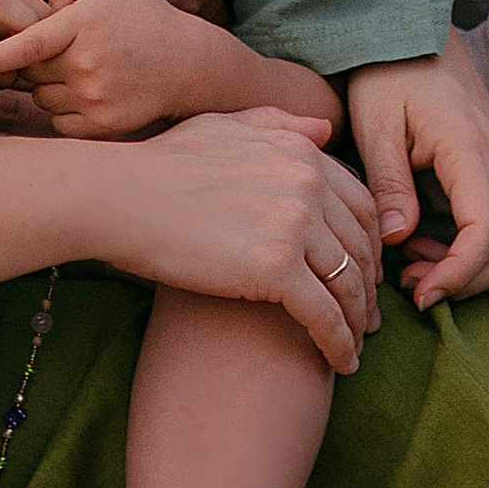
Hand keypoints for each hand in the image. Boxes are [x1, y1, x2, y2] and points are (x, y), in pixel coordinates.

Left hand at [0, 0, 233, 138]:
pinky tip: (92, 90)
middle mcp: (88, 63)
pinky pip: (60, 122)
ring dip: (50, 86)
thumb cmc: (144, 14)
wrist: (189, 63)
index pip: (29, 43)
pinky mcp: (102, 125)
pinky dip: (66, 109)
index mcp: (84, 23)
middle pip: (31, 71)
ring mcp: (95, 97)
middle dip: (33, 63)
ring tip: (84, 68)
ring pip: (43, 98)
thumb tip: (40, 4)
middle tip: (61, 50)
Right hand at [91, 108, 382, 371]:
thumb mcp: (223, 127)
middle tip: (369, 317)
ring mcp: (295, 224)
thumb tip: (324, 130)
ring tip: (355, 346)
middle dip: (370, 285)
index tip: (366, 271)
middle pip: (362, 246)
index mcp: (300, 151)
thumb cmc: (161, 164)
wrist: (118, 198)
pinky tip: (340, 363)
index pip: (361, 204)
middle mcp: (308, 183)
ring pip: (349, 283)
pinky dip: (338, 343)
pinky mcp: (276, 269)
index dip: (371, 242)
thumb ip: (277, 124)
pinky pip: (324, 315)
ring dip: (358, 320)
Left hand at [345, 35, 488, 306]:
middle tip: (411, 287)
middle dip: (465, 282)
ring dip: (471, 270)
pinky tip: (426, 245)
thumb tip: (398, 241)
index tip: (418, 294)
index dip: (457, 276)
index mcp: (472, 151)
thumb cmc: (389, 75)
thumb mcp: (376, 125)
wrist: (414, 33)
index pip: (486, 235)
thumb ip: (390, 184)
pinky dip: (475, 250)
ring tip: (413, 267)